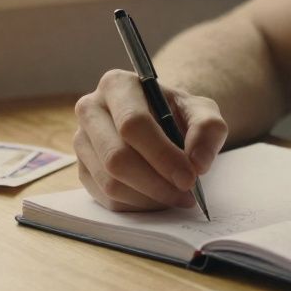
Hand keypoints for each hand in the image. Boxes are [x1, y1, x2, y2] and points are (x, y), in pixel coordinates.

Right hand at [73, 69, 228, 211]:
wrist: (160, 122)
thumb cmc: (177, 113)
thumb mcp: (202, 111)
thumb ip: (208, 129)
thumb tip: (198, 163)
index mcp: (117, 85)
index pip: (133, 124)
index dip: (162, 155)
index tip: (189, 177)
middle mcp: (91, 110)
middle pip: (116, 157)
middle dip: (156, 182)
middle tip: (186, 193)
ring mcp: (81, 142)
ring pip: (110, 183)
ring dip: (149, 197)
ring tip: (177, 196)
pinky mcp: (82, 170)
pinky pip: (107, 199)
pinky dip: (138, 205)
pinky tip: (159, 197)